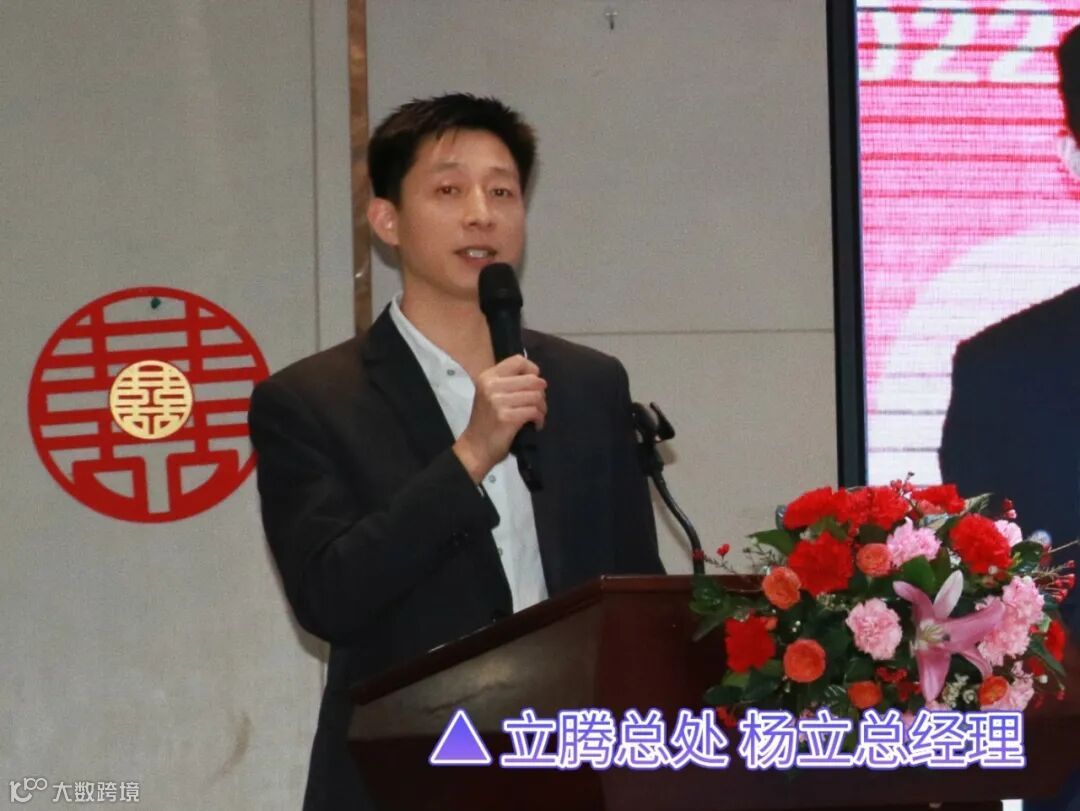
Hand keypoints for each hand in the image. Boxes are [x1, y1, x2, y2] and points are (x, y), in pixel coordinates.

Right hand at [453, 355, 546, 482]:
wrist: (475, 448)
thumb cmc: (486, 422)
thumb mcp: (490, 395)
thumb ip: (508, 382)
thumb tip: (537, 378)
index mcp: (488, 377)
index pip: (518, 360)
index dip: (532, 370)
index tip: (534, 384)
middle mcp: (492, 386)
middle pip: (532, 380)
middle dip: (541, 393)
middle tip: (538, 404)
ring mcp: (498, 402)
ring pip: (536, 396)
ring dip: (542, 408)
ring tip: (537, 415)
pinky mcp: (507, 417)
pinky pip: (534, 411)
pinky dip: (539, 419)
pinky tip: (535, 424)